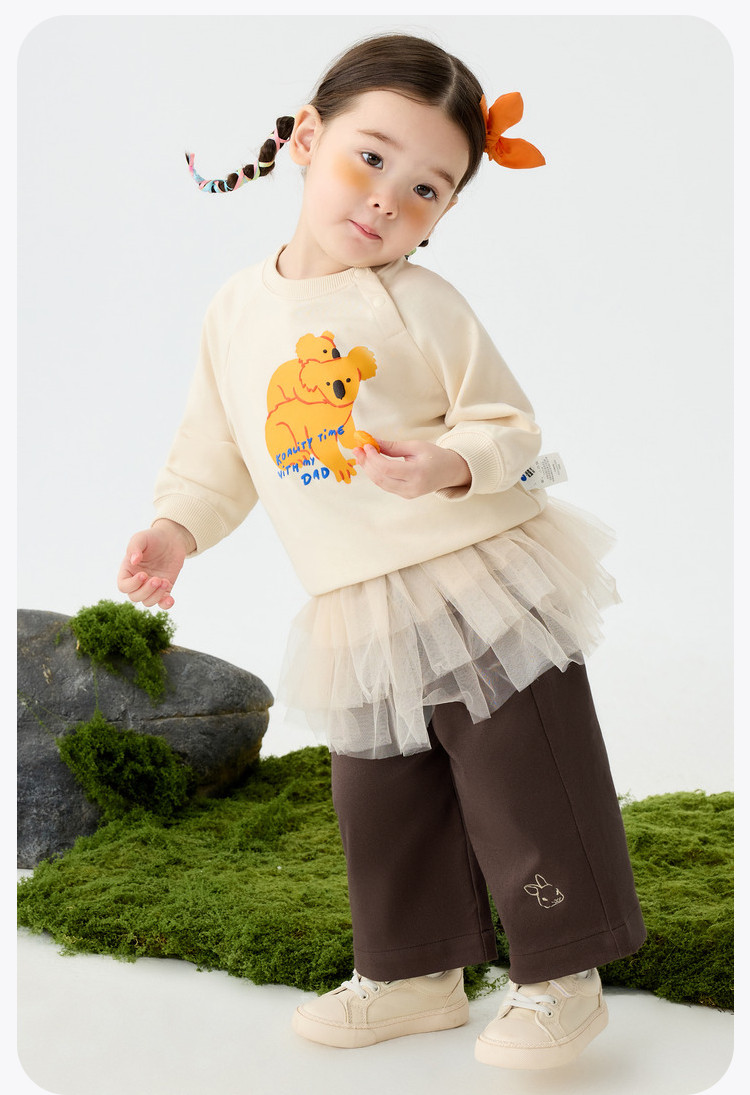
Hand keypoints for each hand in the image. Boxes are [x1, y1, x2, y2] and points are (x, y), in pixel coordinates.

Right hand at [117, 520, 195, 608]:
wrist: (172, 539)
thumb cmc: (152, 538)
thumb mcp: (141, 538)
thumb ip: (134, 547)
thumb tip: (133, 561)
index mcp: (127, 571)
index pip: (123, 586)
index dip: (132, 584)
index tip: (143, 574)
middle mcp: (137, 582)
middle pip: (135, 597)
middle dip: (146, 591)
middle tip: (157, 579)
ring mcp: (151, 587)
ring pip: (148, 602)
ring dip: (156, 596)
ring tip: (165, 581)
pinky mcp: (165, 589)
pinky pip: (162, 603)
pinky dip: (165, 604)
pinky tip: (171, 599)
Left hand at [354, 439, 470, 498]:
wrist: (450, 472)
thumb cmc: (435, 456)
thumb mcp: (416, 446)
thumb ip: (393, 446)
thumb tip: (373, 442)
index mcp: (417, 474)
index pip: (387, 469)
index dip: (373, 458)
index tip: (366, 445)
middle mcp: (412, 487)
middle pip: (381, 478)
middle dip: (367, 463)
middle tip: (357, 450)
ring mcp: (408, 494)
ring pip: (381, 483)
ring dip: (368, 469)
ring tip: (361, 456)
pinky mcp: (405, 495)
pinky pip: (385, 485)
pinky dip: (376, 474)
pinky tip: (370, 464)